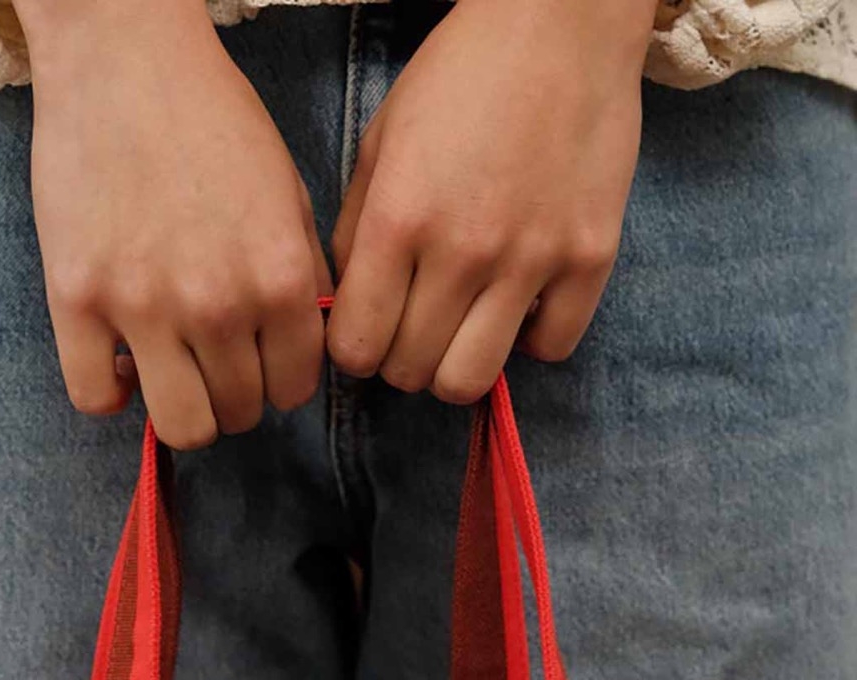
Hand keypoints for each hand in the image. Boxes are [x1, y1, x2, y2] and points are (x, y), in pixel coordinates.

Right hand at [15, 0, 332, 447]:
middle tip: (219, 364)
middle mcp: (218, 305)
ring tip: (176, 374)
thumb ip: (304, 281)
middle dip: (237, 397)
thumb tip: (301, 348)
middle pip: (240, 413)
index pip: (295, 390)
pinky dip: (112, 396)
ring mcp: (143, 307)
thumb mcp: (291, 198)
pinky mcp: (75, 299)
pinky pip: (95, 399)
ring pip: (181, 425)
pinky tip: (122, 366)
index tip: (264, 364)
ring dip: (187, 410)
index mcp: (280, 281)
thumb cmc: (216, 123)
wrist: (126, 59)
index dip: (282, 383)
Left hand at [327, 0, 654, 402]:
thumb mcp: (380, 144)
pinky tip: (520, 306)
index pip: (357, 347)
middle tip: (412, 330)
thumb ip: (358, 234)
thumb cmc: (457, 78)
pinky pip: (552, 349)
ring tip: (459, 333)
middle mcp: (463, 250)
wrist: (560, 19)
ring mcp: (533, 258)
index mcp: (399, 219)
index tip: (365, 337)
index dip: (353, 353)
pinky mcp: (591, 258)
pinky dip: (530, 341)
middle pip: (411, 372)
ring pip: (472, 379)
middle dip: (399, 362)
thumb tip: (352, 308)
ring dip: (454, 369)